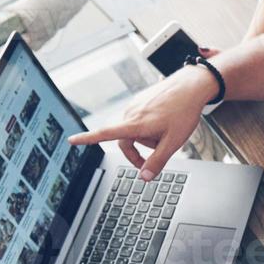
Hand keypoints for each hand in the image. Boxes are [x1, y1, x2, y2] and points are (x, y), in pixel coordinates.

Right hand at [68, 65, 216, 179]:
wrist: (192, 86)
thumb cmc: (184, 111)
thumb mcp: (174, 142)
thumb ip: (158, 161)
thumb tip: (144, 178)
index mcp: (136, 123)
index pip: (105, 134)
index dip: (87, 139)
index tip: (72, 140)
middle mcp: (131, 113)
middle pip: (125, 141)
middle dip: (139, 152)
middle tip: (159, 155)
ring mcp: (135, 105)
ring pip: (134, 131)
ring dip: (147, 138)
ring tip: (168, 131)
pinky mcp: (140, 101)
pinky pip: (139, 120)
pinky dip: (150, 126)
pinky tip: (166, 121)